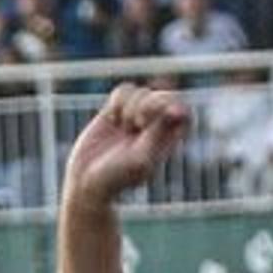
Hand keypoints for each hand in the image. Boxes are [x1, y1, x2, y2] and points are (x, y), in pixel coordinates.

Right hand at [62, 81, 188, 206]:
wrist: (87, 182)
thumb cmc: (117, 178)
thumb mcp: (140, 159)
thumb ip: (158, 133)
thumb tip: (176, 109)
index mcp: (169, 141)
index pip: (185, 114)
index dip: (174, 107)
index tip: (158, 118)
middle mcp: (155, 128)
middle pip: (165, 97)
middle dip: (151, 102)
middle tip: (138, 121)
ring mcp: (135, 118)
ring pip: (143, 91)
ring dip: (131, 104)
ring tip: (123, 126)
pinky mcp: (115, 112)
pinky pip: (124, 90)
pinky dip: (117, 100)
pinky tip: (111, 119)